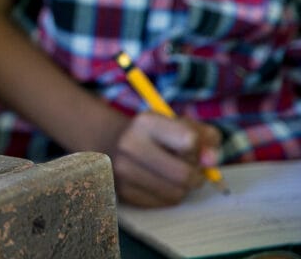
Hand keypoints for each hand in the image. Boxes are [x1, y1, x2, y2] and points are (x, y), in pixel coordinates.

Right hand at [107, 112, 221, 206]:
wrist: (115, 143)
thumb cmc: (158, 134)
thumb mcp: (182, 124)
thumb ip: (206, 138)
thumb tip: (211, 162)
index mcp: (146, 122)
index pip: (189, 141)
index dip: (198, 147)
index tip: (191, 145)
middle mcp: (129, 145)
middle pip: (185, 175)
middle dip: (195, 174)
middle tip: (187, 166)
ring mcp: (122, 171)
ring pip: (177, 193)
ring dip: (183, 187)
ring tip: (172, 174)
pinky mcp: (123, 192)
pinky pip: (164, 203)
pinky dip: (169, 195)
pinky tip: (160, 182)